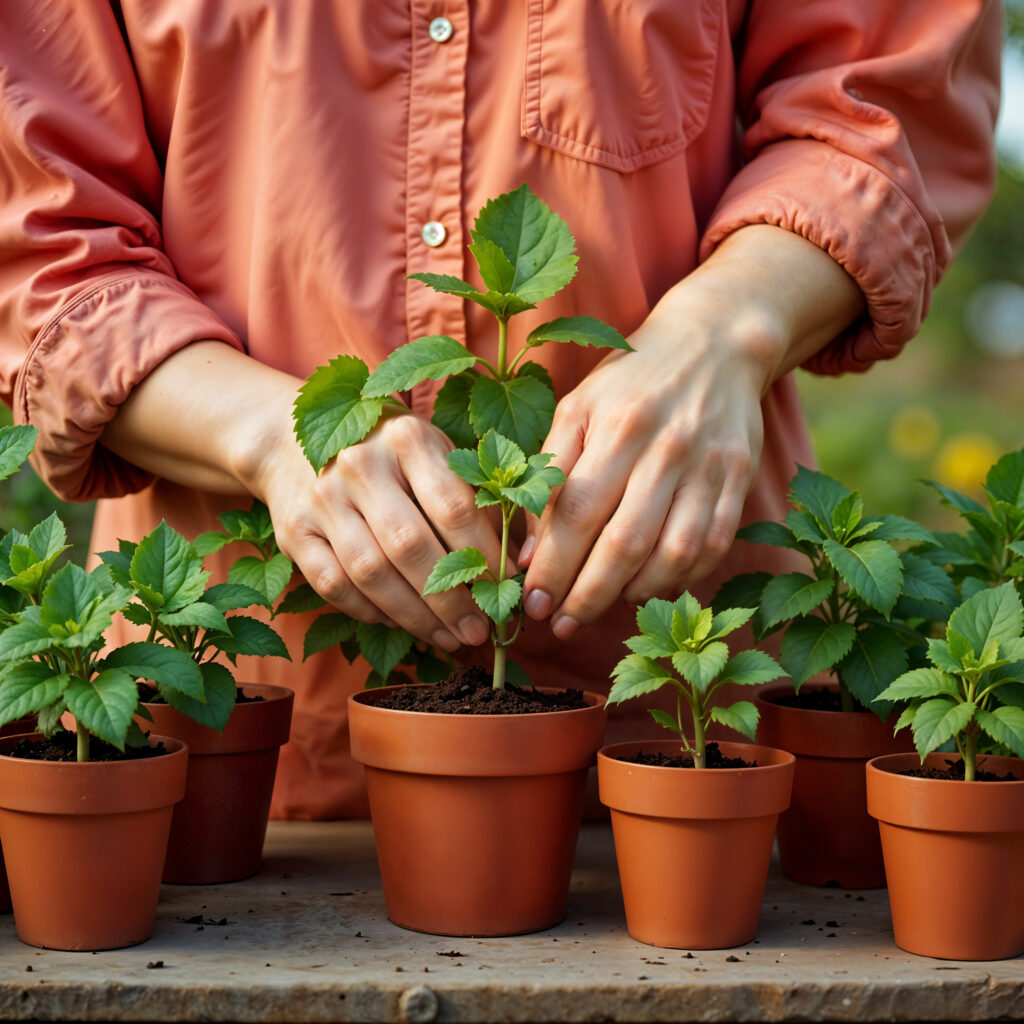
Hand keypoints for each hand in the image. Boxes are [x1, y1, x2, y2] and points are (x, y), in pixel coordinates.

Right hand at [253, 407, 497, 650]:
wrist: (292, 441)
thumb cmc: (389, 456)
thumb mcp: (436, 454)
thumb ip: (479, 498)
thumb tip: (522, 559)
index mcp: (408, 439)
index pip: (454, 507)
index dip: (484, 556)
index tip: (507, 591)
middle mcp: (360, 465)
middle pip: (411, 545)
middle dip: (451, 598)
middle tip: (479, 630)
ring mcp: (322, 499)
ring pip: (371, 572)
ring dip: (415, 616)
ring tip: (448, 638)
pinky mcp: (294, 532)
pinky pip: (334, 586)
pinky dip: (369, 613)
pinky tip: (400, 624)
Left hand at [518, 281, 767, 638]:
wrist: (715, 344)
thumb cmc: (631, 382)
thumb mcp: (578, 407)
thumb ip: (551, 473)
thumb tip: (531, 551)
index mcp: (618, 426)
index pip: (577, 512)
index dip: (553, 566)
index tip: (533, 602)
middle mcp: (666, 448)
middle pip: (624, 542)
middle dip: (587, 595)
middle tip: (560, 625)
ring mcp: (709, 467)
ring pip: (673, 553)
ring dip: (633, 594)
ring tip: (601, 608)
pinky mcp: (739, 480)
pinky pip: (711, 547)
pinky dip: (679, 580)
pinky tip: (648, 588)